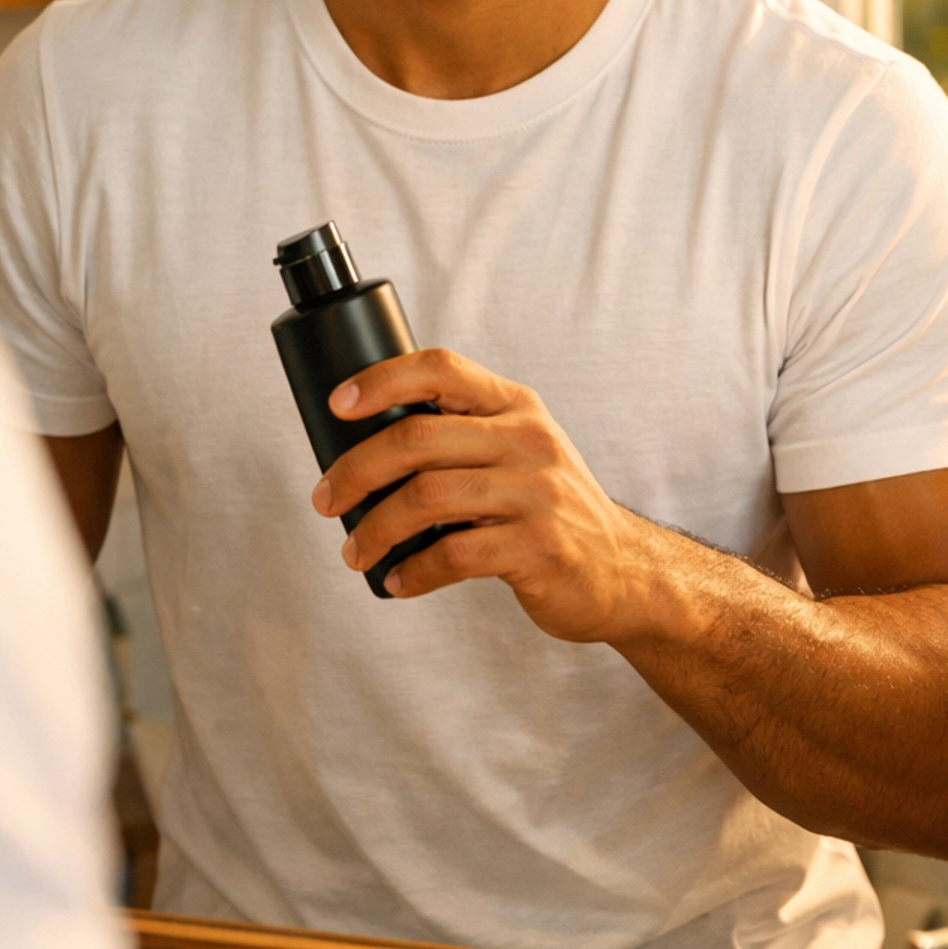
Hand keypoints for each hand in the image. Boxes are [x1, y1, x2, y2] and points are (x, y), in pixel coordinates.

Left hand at [311, 349, 655, 642]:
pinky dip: (413, 572)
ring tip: (355, 550)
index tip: (337, 405)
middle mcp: (527, 440)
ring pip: (427, 498)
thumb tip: (364, 446)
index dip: (382, 380)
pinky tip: (398, 580)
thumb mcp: (519, 451)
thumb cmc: (547, 509)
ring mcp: (536, 494)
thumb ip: (463, 435)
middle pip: (417, 438)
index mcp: (515, 406)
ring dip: (375, 528)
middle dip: (356, 469)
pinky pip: (453, 556)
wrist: (622, 569)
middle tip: (326, 499)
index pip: (441, 368)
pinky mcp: (537, 548)